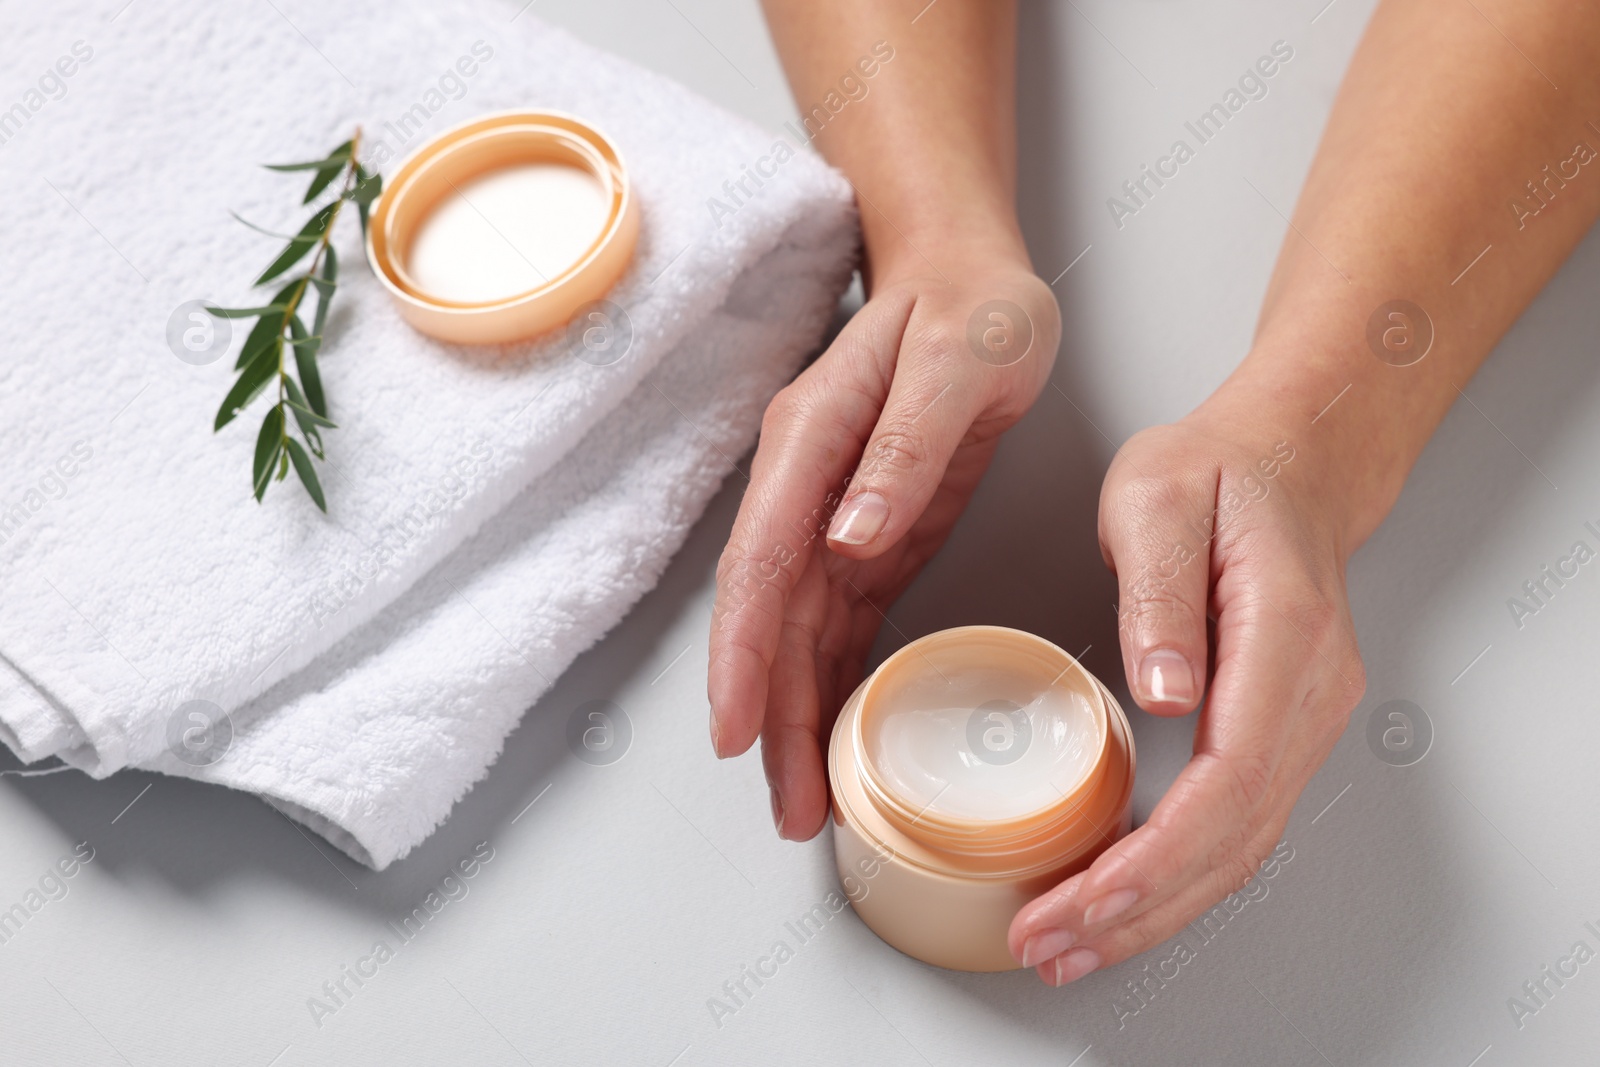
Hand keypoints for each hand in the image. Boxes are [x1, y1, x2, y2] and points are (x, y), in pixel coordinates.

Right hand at [708, 255, 1060, 840]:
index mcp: (812, 444)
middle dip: (767, 715)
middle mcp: (806, 486)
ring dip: (794, 716)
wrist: (968, 272)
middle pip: (769, 619)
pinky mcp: (869, 532)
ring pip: (797, 634)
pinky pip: (838, 623)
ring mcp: (832, 513)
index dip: (741, 655)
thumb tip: (847, 536)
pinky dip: (831, 683)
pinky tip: (835, 736)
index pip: (760, 566)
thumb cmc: (970, 304)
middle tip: (789, 808)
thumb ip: (902, 446)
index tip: (734, 731)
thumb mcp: (959, 358)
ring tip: (807, 802)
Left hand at [1007, 397, 1366, 983]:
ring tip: (1071, 944)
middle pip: (1233, 841)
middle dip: (1139, 911)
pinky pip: (1236, 825)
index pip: (1225, 787)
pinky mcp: (1279, 729)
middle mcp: (1308, 694)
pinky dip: (1178, 876)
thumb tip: (1167, 695)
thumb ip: (1159, 591)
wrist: (1292, 459)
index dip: (1150, 862)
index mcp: (1282, 639)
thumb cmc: (1221, 470)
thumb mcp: (1160, 496)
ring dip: (1157, 909)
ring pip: (1240, 848)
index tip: (1076, 901)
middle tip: (1048, 947)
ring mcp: (1303, 718)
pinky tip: (1122, 897)